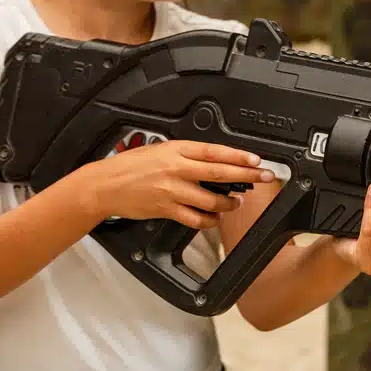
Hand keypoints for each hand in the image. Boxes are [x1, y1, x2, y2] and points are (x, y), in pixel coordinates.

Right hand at [85, 140, 275, 229]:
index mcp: (174, 150)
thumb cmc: (129, 166)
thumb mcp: (157, 150)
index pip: (213, 152)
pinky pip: (196, 218)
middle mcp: (176, 169)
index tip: (255, 159)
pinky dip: (209, 220)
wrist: (105, 185)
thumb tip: (211, 160)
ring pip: (211, 200)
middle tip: (264, 177)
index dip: (238, 155)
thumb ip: (183, 154)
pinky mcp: (167, 209)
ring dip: (228, 203)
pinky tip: (213, 218)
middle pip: (219, 173)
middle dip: (246, 175)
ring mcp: (172, 190)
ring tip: (235, 203)